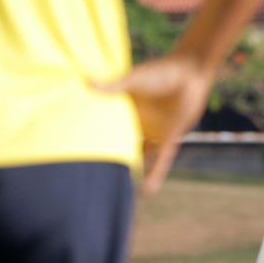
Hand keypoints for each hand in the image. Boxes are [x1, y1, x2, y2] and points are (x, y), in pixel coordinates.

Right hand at [95, 52, 215, 194]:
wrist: (190, 74)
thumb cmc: (161, 72)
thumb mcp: (135, 80)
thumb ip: (114, 85)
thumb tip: (86, 82)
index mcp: (124, 109)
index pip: (105, 127)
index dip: (93, 137)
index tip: (73, 151)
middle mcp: (137, 123)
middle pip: (120, 144)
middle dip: (109, 158)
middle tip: (89, 177)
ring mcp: (153, 132)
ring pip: (139, 156)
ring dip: (131, 170)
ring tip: (115, 190)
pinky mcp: (170, 138)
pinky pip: (162, 159)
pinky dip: (156, 173)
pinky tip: (148, 190)